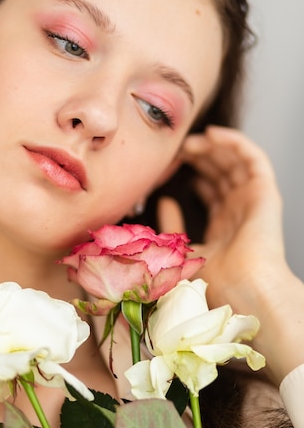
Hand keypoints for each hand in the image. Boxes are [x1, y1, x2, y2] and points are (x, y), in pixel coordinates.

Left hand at [158, 126, 303, 383]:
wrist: (243, 292)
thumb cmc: (212, 283)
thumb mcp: (180, 251)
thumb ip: (171, 226)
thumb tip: (162, 201)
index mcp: (224, 229)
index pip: (209, 194)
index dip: (192, 176)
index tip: (169, 165)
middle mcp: (240, 213)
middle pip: (221, 175)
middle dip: (200, 158)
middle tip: (176, 148)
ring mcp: (253, 202)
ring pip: (234, 163)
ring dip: (212, 148)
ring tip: (188, 142)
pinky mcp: (264, 193)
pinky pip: (252, 159)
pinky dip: (234, 143)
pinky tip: (211, 135)